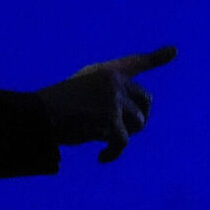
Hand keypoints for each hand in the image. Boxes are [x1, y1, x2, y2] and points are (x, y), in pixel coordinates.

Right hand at [37, 46, 176, 162]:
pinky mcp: (110, 120)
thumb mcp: (81, 92)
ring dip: (125, 135)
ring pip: (138, 123)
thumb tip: (135, 122)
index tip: (173, 51)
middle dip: (140, 117)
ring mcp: (112, 100)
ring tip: (106, 140)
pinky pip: (123, 142)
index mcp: (105, 72)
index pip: (134, 62)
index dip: (155, 57)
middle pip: (145, 101)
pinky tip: (102, 158)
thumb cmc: (53, 109)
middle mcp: (113, 82)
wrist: (37, 117)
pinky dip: (113, 153)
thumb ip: (107, 97)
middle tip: (126, 129)